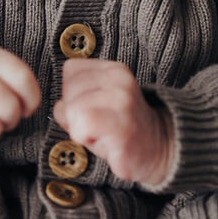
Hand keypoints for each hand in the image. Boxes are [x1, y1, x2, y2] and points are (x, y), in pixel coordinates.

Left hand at [54, 59, 175, 186]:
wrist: (157, 150)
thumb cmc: (121, 128)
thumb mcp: (99, 101)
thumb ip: (77, 94)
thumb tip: (60, 106)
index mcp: (115, 69)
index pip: (70, 70)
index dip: (73, 93)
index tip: (94, 108)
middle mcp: (120, 80)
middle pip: (67, 91)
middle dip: (74, 113)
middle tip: (99, 125)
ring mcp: (122, 101)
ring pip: (71, 109)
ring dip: (79, 129)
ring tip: (102, 133)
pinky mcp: (121, 126)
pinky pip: (81, 126)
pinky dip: (84, 138)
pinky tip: (104, 141)